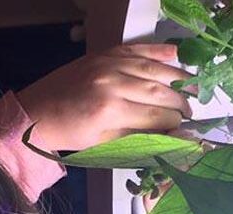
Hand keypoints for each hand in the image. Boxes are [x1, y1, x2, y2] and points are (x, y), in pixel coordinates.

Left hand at [17, 43, 193, 151]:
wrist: (39, 111)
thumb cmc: (71, 133)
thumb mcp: (105, 143)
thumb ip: (139, 138)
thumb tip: (171, 137)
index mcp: (110, 110)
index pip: (156, 116)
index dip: (175, 124)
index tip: (185, 129)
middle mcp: (112, 83)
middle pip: (159, 91)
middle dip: (180, 102)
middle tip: (191, 111)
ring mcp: (109, 64)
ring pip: (153, 69)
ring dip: (177, 78)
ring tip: (193, 88)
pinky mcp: (105, 54)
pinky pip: (137, 50)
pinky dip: (158, 51)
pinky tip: (176, 55)